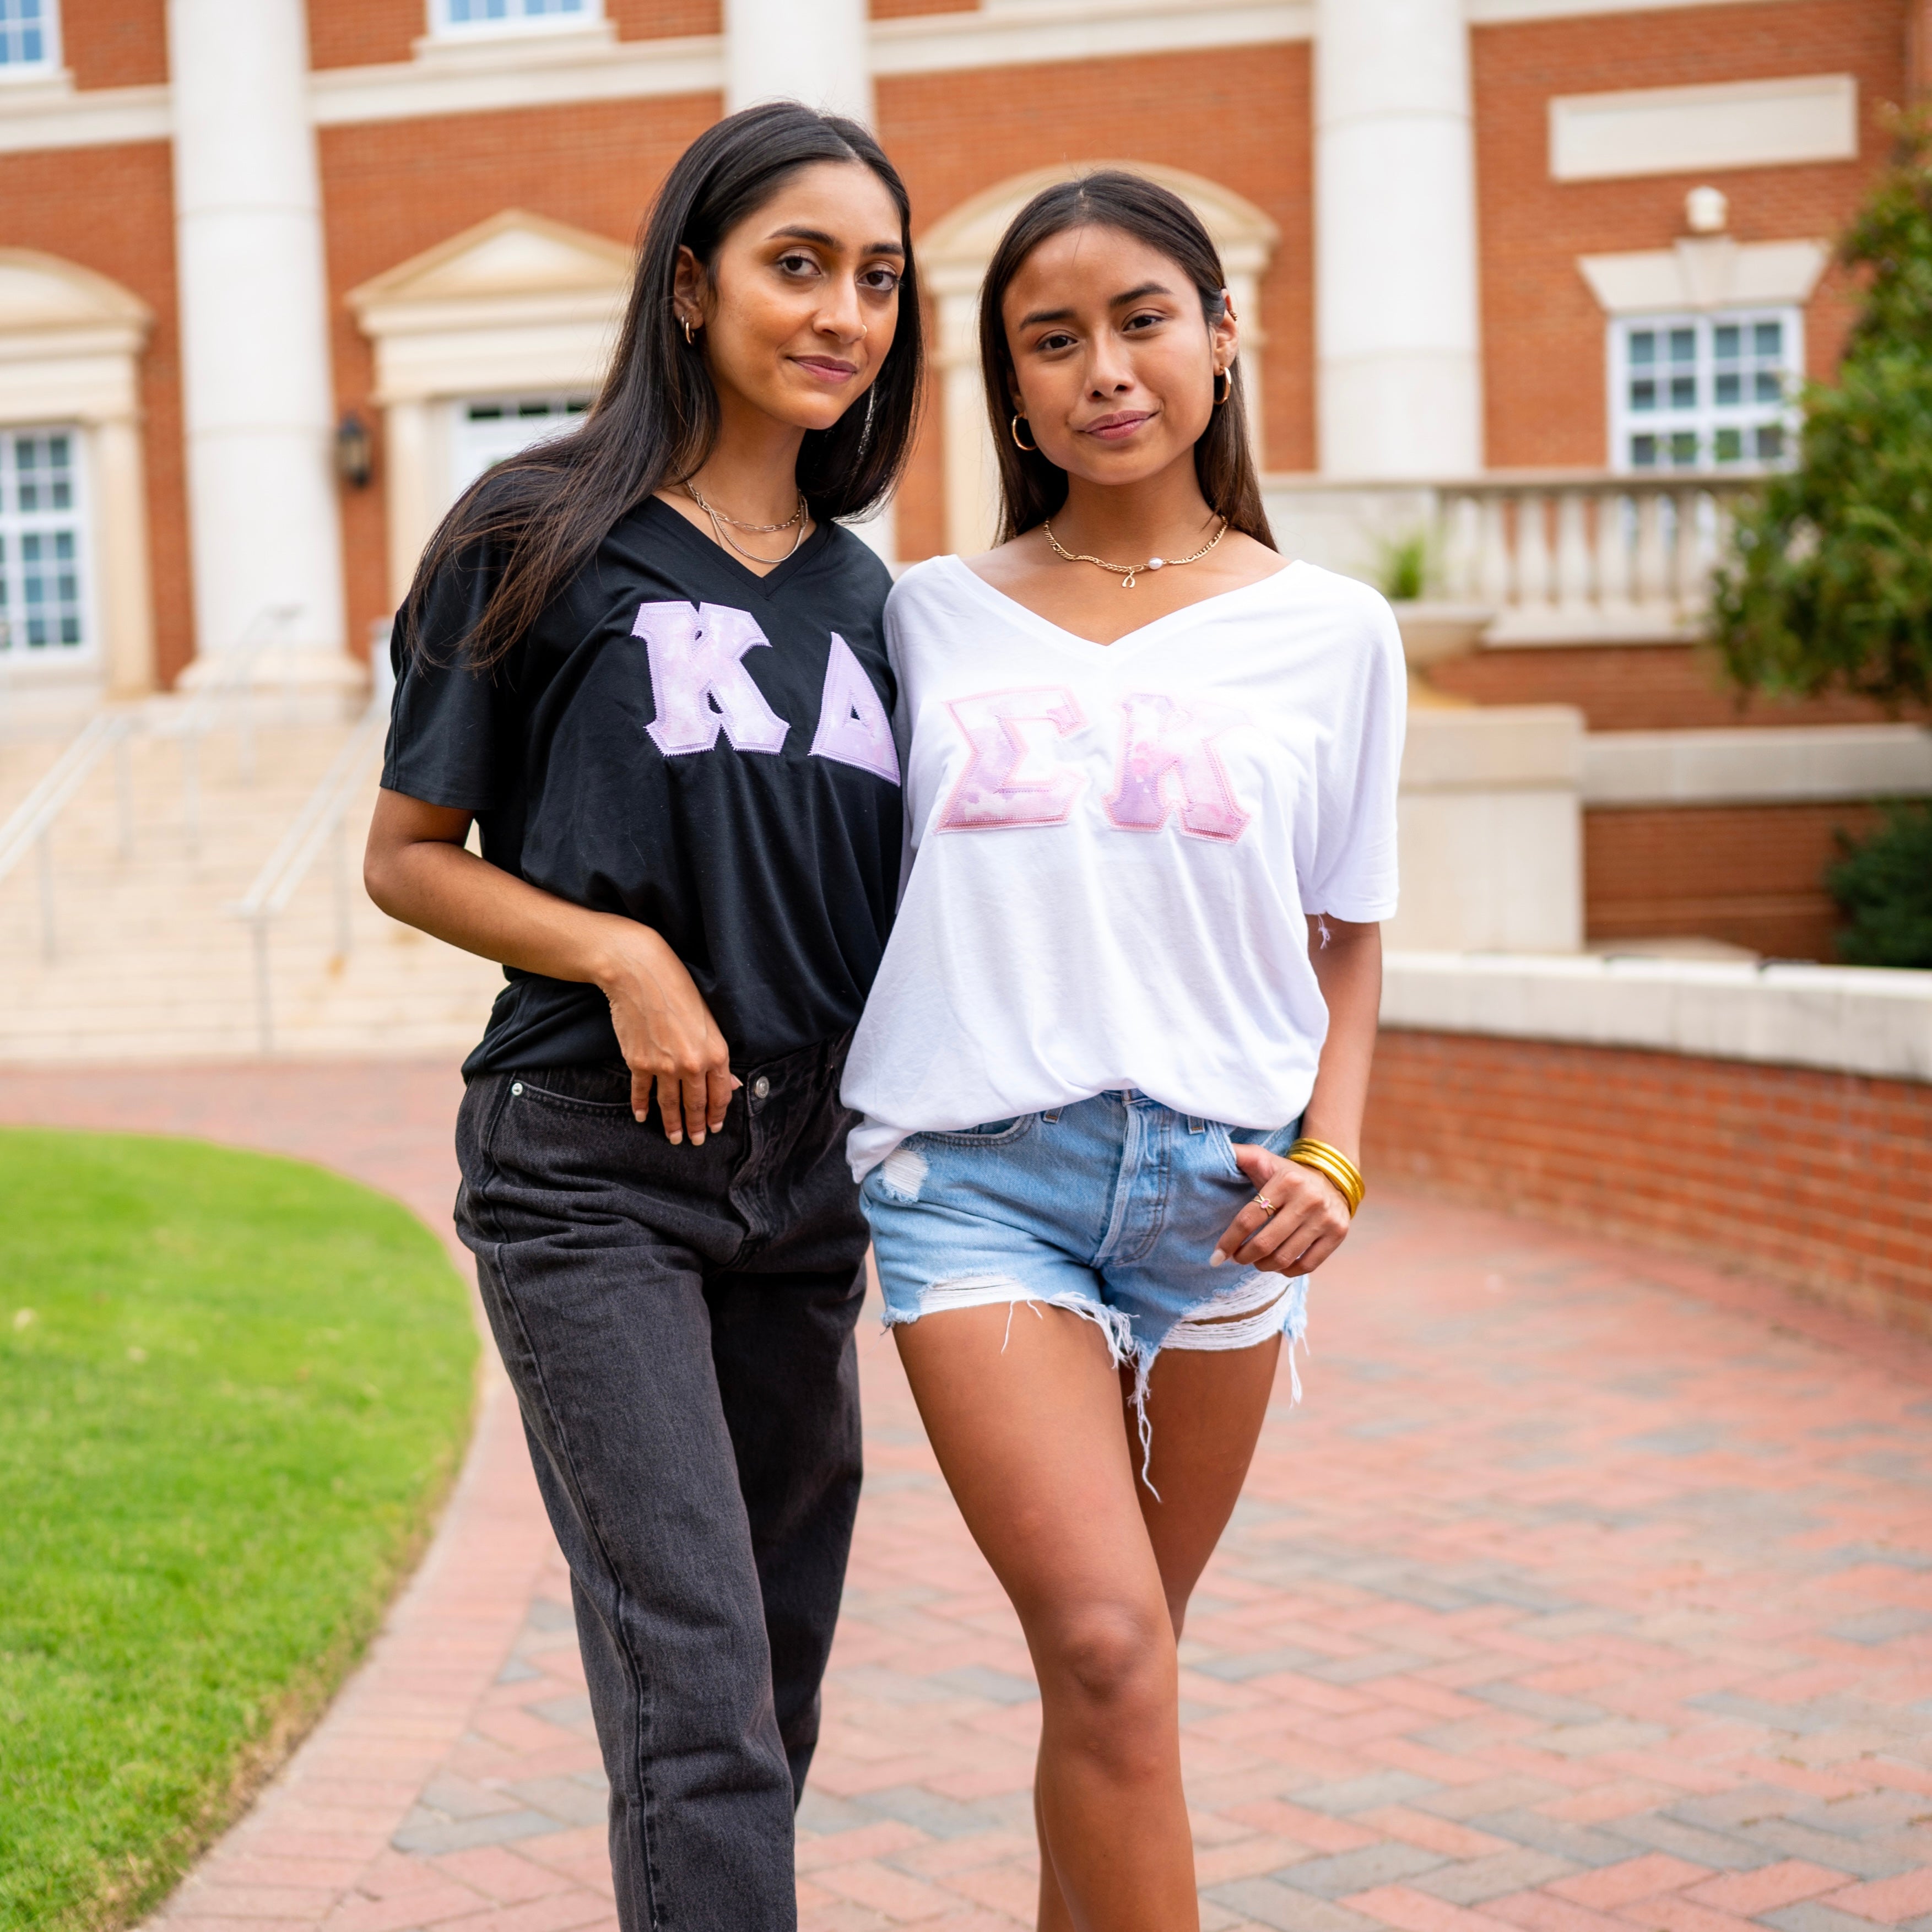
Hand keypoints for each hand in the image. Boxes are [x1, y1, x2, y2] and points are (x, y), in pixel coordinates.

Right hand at [595, 924, 738, 1145]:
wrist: (640, 975)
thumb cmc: (679, 989)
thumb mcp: (709, 1020)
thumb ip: (718, 1056)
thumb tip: (732, 1084)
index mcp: (715, 1052)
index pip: (721, 1094)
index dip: (718, 1113)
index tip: (715, 1126)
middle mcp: (692, 1064)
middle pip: (696, 1104)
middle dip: (696, 1126)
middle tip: (695, 1141)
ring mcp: (664, 1067)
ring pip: (669, 1104)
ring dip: (672, 1124)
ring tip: (673, 1138)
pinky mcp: (639, 1063)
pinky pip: (642, 1092)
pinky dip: (641, 1106)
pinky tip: (643, 1116)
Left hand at [1211, 1141, 1351, 1275]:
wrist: (1332, 1178)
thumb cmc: (1287, 1173)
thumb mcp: (1262, 1158)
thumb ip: (1236, 1155)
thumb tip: (1203, 1151)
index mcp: (1286, 1181)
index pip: (1249, 1219)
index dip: (1229, 1241)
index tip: (1216, 1256)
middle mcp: (1308, 1200)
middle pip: (1265, 1243)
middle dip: (1243, 1256)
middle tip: (1236, 1258)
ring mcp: (1325, 1219)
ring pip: (1284, 1258)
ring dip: (1262, 1266)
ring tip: (1254, 1261)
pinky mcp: (1338, 1234)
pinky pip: (1307, 1265)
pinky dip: (1287, 1271)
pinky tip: (1277, 1266)